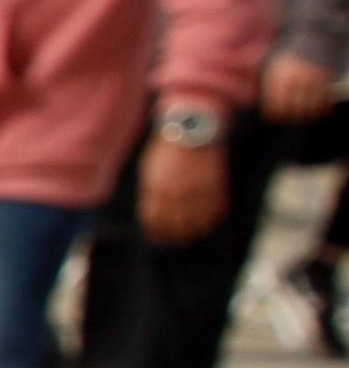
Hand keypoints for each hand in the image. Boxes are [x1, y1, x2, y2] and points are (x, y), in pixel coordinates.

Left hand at [138, 135, 229, 249]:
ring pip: (198, 222)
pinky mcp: (217, 185)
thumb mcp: (151, 170)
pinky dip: (214, 219)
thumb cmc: (167, 148)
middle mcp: (178, 193)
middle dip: (175, 236)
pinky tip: (210, 222)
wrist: (192, 126)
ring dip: (195, 232)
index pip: (155, 221)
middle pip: (177, 225)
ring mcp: (199, 191)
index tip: (159, 237)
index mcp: (157, 189)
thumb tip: (156, 213)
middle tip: (177, 240)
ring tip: (193, 236)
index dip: (157, 232)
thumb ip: (154, 192)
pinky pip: (217, 210)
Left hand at [271, 54, 335, 122]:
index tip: (277, 117)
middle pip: (293, 109)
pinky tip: (323, 110)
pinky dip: (324, 108)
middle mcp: (294, 79)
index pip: (274, 105)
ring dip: (309, 115)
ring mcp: (311, 78)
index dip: (275, 114)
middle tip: (295, 117)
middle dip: (293, 116)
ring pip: (310, 107)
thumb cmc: (290, 52)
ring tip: (308, 115)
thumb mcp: (273, 64)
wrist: (312, 33)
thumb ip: (271, 83)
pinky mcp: (327, 77)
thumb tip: (267, 104)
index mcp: (277, 76)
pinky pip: (325, 99)